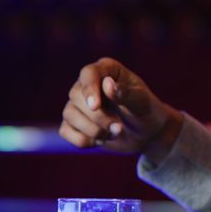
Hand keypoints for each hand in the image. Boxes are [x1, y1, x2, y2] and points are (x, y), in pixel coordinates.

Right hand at [59, 57, 182, 162]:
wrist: (145, 135)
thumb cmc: (146, 113)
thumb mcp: (143, 103)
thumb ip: (126, 94)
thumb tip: (107, 85)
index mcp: (106, 71)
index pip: (89, 73)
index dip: (89, 89)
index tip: (95, 106)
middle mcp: (87, 84)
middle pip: (76, 96)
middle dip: (97, 117)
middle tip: (118, 128)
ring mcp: (77, 104)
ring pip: (69, 115)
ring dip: (93, 130)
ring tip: (114, 134)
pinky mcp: (72, 123)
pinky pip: (65, 131)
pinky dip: (83, 140)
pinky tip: (100, 140)